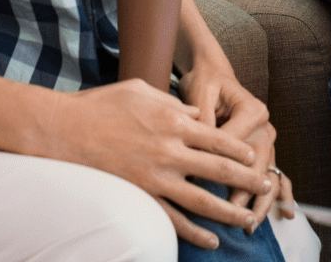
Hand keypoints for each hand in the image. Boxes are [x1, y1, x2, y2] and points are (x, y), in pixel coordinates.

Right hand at [47, 79, 271, 248]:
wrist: (64, 130)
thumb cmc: (101, 105)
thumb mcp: (142, 90)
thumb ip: (173, 103)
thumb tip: (195, 114)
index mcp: (173, 121)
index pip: (219, 138)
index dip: (240, 149)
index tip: (254, 156)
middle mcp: (170, 150)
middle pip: (220, 169)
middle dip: (247, 179)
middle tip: (265, 186)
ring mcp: (156, 177)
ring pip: (203, 200)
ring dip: (229, 211)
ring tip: (248, 219)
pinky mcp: (141, 196)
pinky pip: (173, 219)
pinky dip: (194, 232)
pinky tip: (211, 240)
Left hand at [180, 52, 288, 223]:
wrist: (214, 75)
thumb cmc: (205, 83)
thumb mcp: (200, 93)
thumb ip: (201, 120)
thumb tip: (196, 150)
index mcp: (252, 110)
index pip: (234, 143)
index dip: (215, 162)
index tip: (197, 179)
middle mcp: (265, 126)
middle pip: (256, 164)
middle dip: (242, 190)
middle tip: (230, 212)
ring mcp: (267, 141)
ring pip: (267, 175)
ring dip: (260, 200)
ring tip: (250, 223)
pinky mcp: (264, 151)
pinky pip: (277, 174)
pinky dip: (281, 194)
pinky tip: (287, 213)